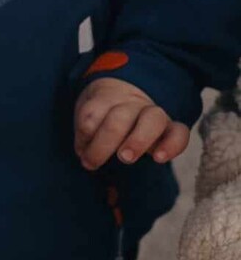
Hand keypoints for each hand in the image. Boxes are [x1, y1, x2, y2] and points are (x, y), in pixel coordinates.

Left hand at [74, 77, 189, 170]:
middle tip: (92, 161)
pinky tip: (159, 159)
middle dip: (106, 139)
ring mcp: (154, 114)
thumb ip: (85, 132)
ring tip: (124, 158)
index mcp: (107, 97)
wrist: (129, 97)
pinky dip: (172, 145)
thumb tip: (84, 151)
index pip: (93, 110)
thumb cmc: (104, 114)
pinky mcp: (171, 129)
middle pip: (120, 117)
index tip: (80, 150)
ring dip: (137, 139)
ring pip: (151, 119)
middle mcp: (132, 104)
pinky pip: (180, 133)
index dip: (85, 130)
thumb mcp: (89, 116)